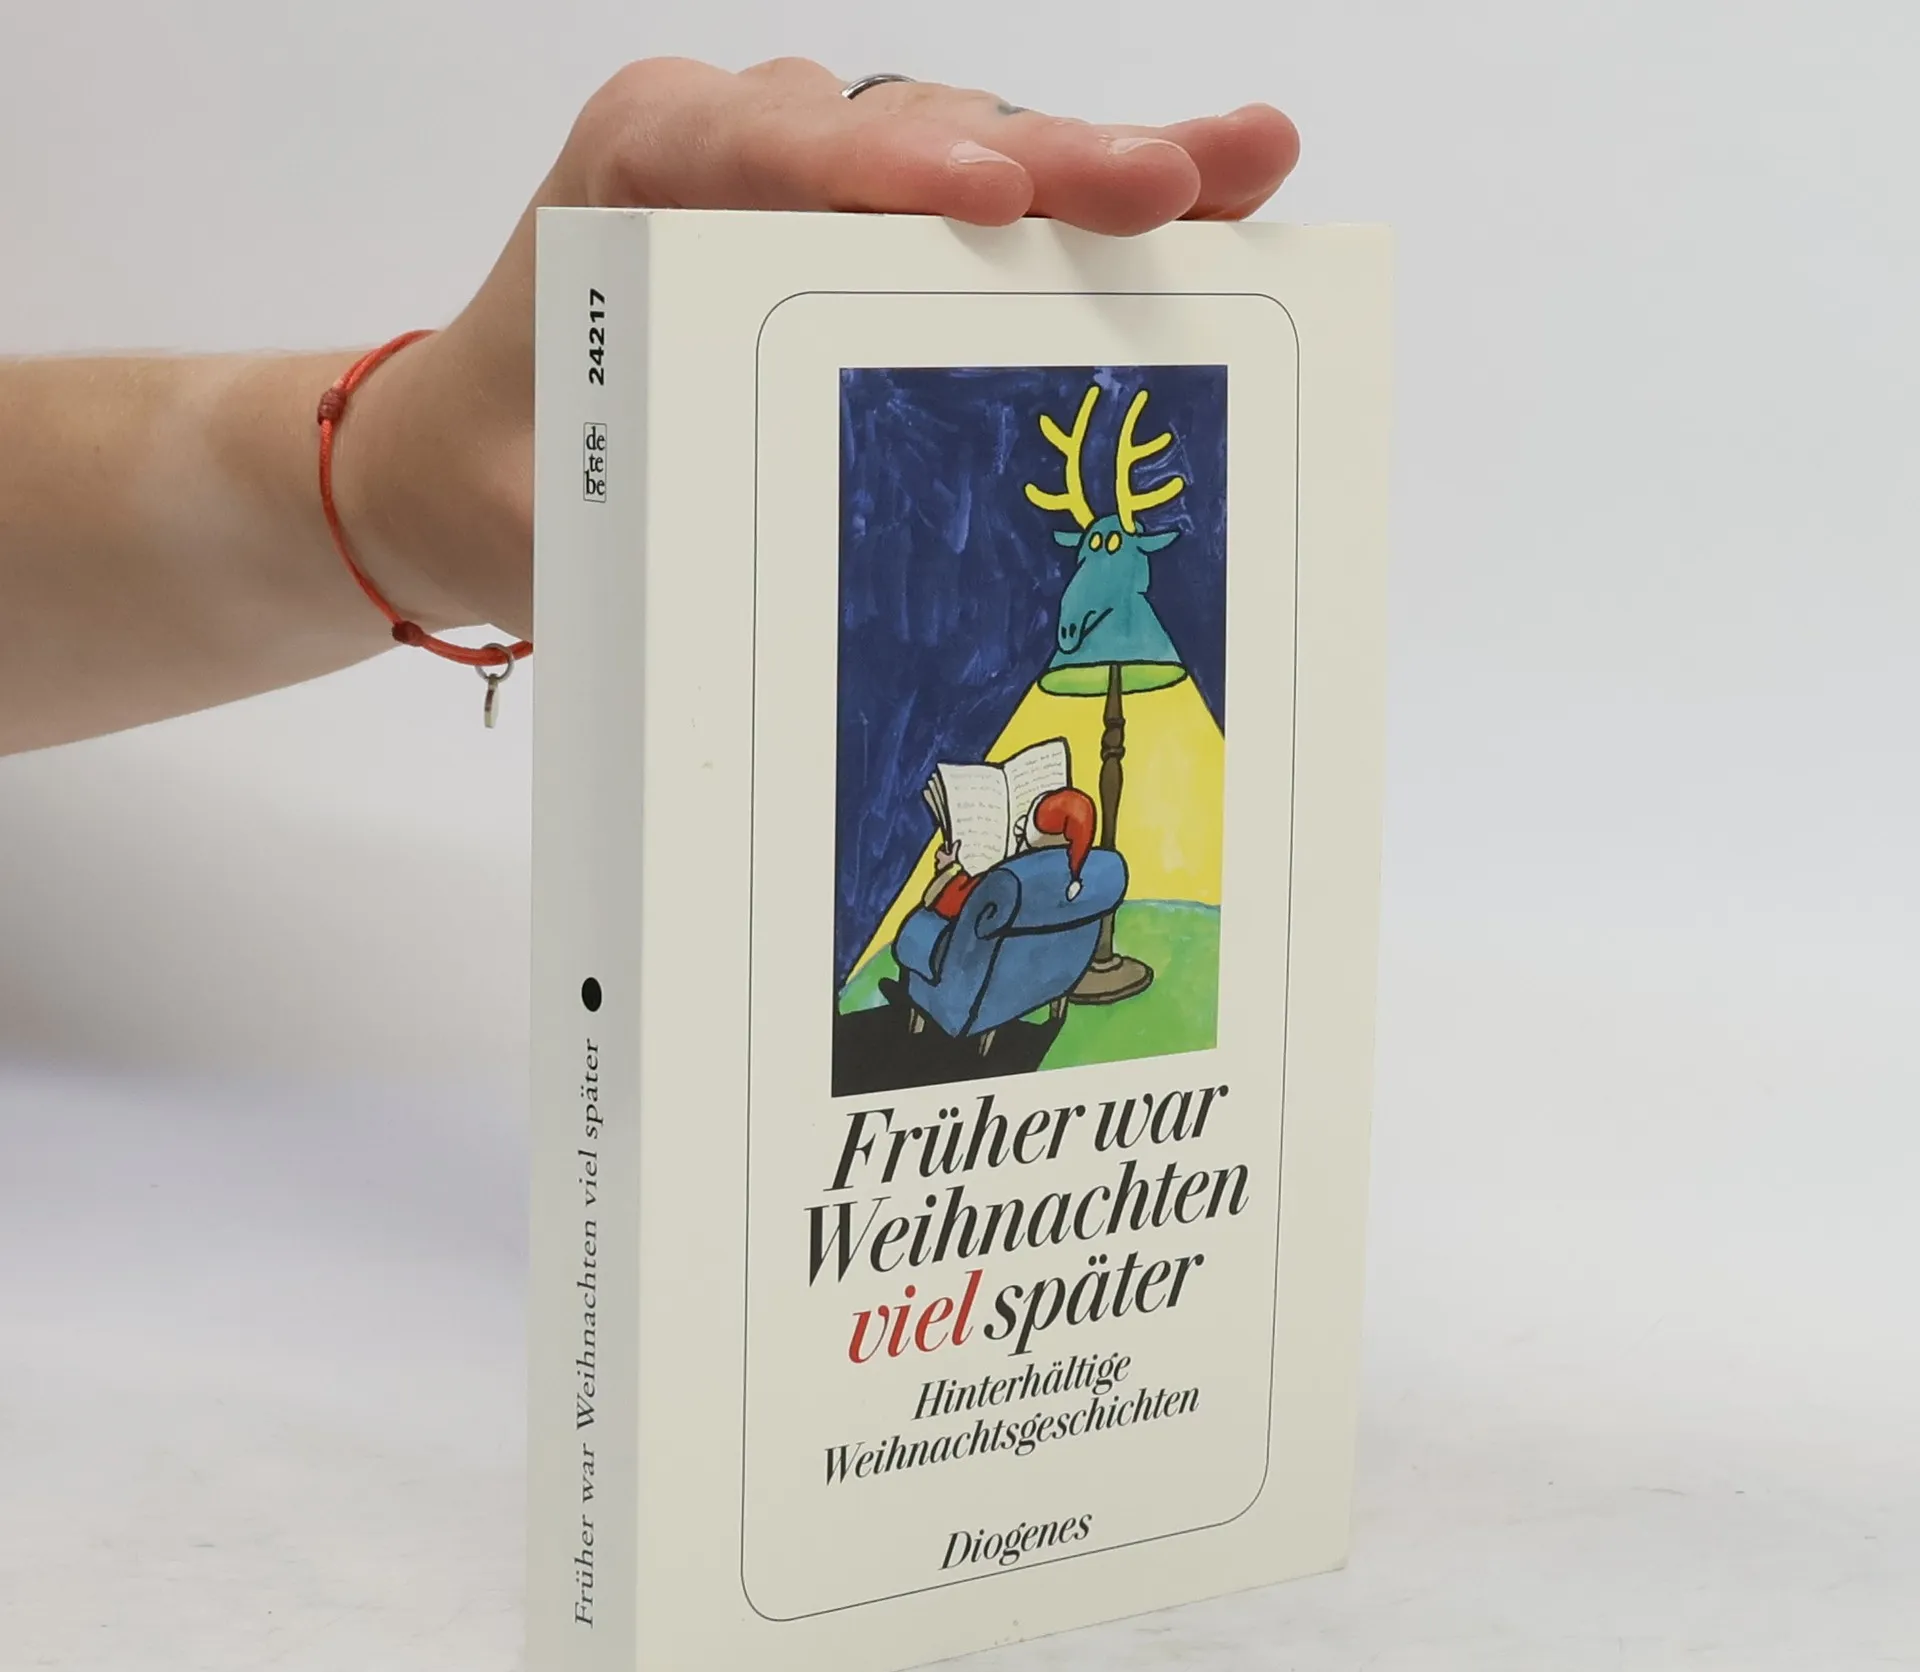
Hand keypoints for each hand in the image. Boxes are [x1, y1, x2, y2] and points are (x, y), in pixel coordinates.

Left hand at [337, 59, 1298, 639]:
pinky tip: (1207, 202)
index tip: (988, 196)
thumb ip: (643, 518)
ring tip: (1238, 175)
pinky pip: (989, 207)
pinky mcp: (865, 224)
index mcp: (639, 168)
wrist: (470, 452)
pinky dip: (1091, 214)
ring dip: (1104, 173)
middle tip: (1170, 182)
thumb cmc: (509, 467)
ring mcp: (814, 174)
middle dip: (1046, 160)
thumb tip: (770, 566)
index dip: (884, 169)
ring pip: (973, 151)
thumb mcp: (552, 508)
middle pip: (908, 132)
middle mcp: (736, 142)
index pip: (767, 148)